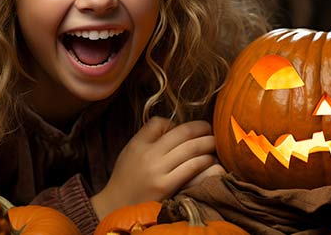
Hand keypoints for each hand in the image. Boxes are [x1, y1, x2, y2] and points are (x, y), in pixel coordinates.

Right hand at [90, 117, 217, 218]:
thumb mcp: (130, 152)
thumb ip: (148, 139)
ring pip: (191, 148)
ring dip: (207, 143)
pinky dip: (204, 161)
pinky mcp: (166, 186)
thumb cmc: (127, 179)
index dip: (174, 123)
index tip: (182, 129)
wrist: (117, 207)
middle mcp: (147, 154)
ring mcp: (157, 170)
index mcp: (137, 144)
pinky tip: (209, 160)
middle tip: (209, 129)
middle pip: (182, 132)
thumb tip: (174, 128)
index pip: (159, 122)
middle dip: (201, 128)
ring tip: (213, 143)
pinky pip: (192, 167)